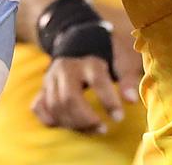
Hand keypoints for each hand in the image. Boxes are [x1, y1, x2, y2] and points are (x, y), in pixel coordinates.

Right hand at [31, 7, 142, 134]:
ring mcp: (52, 77)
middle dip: (85, 119)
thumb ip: (128, 80)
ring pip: (55, 105)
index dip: (109, 102)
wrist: (82, 42)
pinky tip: (65, 125)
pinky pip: (38, 106)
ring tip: (90, 129)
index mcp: (90, 61)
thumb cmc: (107, 56)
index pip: (98, 82)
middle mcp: (67, 68)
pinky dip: (50, 119)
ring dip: (72, 123)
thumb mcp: (123, 62)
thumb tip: (132, 101)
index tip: (119, 118)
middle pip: (69, 98)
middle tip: (102, 129)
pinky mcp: (43, 86)